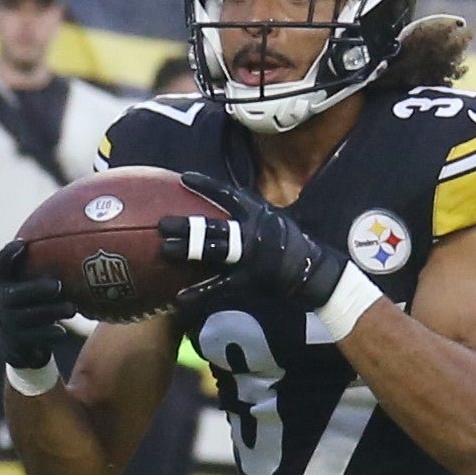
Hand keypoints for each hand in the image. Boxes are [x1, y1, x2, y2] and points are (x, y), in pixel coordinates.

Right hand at [0, 240, 75, 367]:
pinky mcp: (17, 342)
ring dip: (51, 312)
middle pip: (16, 293)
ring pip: (28, 317)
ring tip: (72, 309)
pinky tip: (62, 332)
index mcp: (7, 283)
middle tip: (58, 286)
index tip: (24, 243)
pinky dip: (50, 334)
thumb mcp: (37, 287)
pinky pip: (35, 337)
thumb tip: (87, 238)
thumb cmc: (37, 305)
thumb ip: (50, 268)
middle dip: (36, 289)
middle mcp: (3, 301)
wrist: (23, 344)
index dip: (9, 253)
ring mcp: (8, 323)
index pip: (1, 264)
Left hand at [156, 172, 347, 308]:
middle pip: (212, 225)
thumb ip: (251, 211)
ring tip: (163, 250)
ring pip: (212, 251)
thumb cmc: (292, 244)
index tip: (183, 178)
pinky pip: (219, 285)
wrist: (314, 271)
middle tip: (161, 223)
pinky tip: (179, 297)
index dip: (205, 185)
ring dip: (186, 251)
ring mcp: (250, 255)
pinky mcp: (249, 278)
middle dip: (185, 224)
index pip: (227, 194)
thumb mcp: (274, 218)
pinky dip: (199, 291)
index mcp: (257, 212)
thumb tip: (228, 198)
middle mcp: (252, 230)